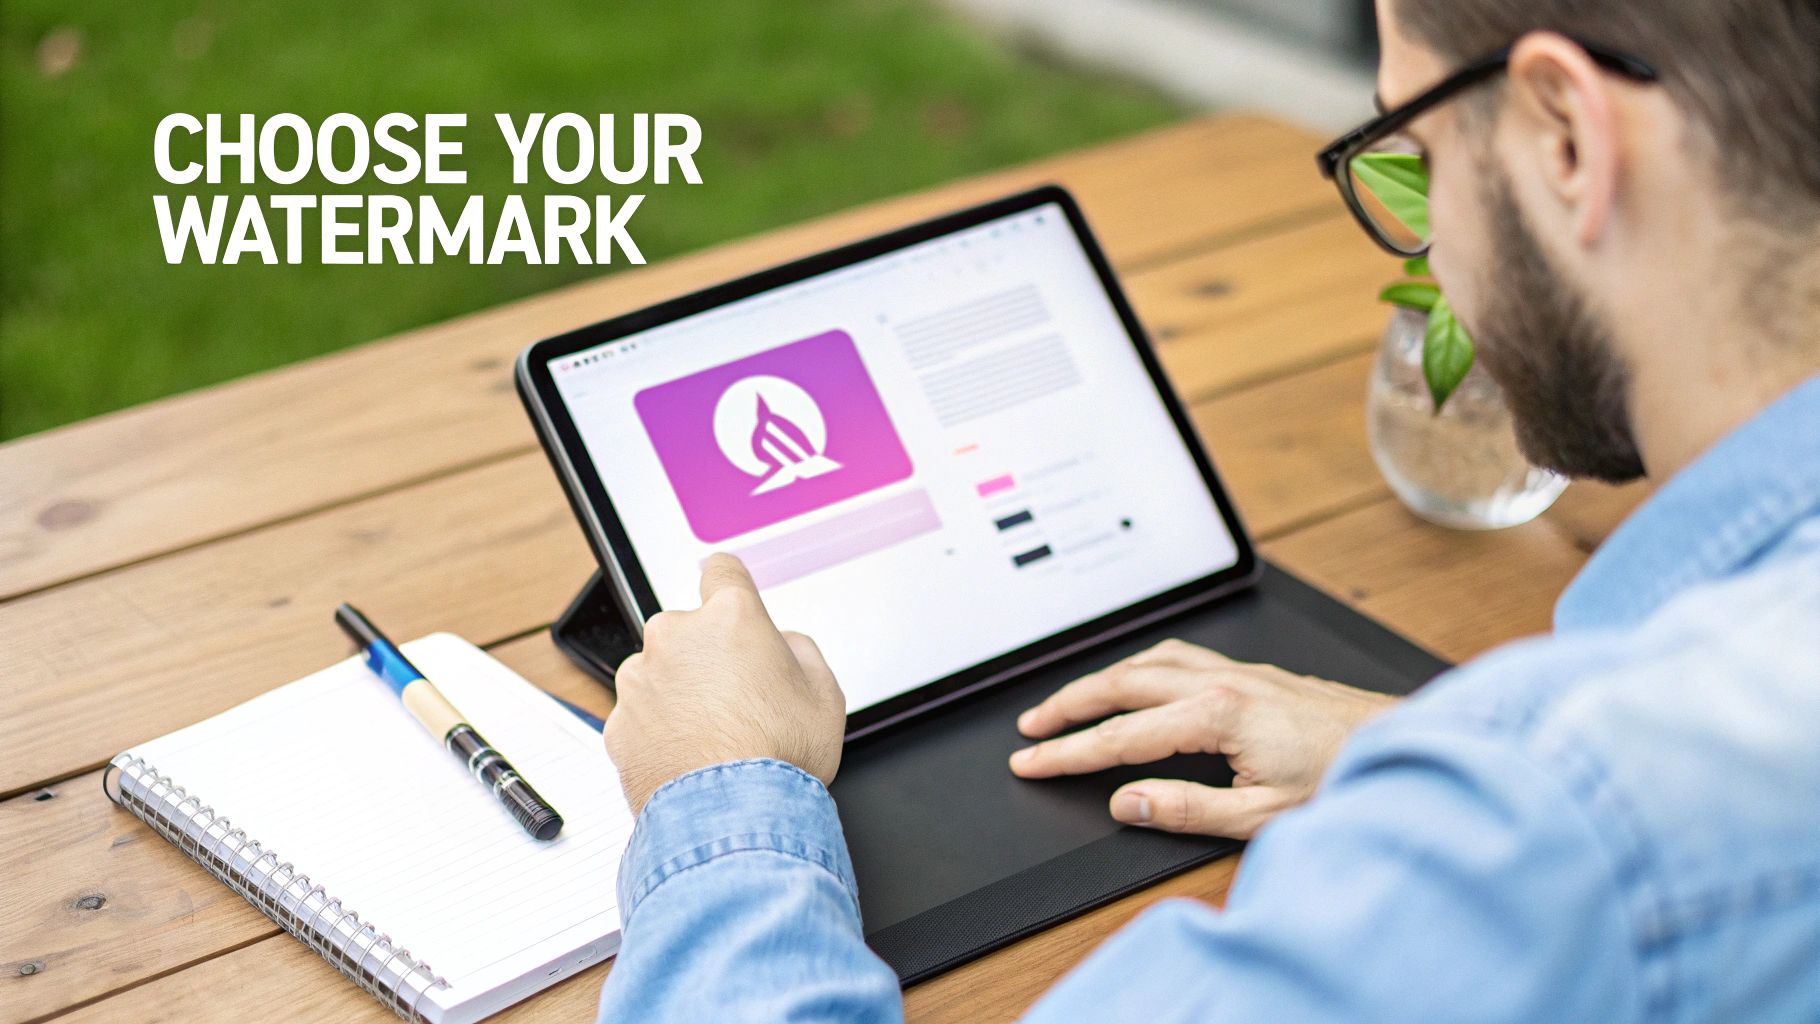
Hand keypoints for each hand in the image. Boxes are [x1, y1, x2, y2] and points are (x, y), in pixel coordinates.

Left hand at [606, 553, 846, 814]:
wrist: (731, 821)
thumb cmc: (779, 758)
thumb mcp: (825, 695)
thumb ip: (800, 652)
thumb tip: (782, 646)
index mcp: (729, 617)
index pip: (722, 570)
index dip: (730, 585)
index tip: (730, 600)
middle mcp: (676, 637)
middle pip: (690, 630)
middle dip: (708, 656)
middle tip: (738, 699)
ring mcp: (640, 679)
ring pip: (660, 674)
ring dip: (680, 694)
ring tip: (714, 738)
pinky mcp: (617, 722)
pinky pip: (640, 716)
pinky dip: (658, 731)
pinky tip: (690, 759)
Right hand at [1009, 639, 1396, 837]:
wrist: (1405, 746)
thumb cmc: (1346, 780)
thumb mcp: (1262, 815)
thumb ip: (1186, 809)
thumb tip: (1127, 803)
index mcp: (1219, 716)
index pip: (1120, 736)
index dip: (1067, 752)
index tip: (1031, 762)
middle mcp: (1224, 683)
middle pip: (1122, 682)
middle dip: (1068, 705)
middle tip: (1030, 727)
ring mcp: (1239, 672)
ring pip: (1148, 660)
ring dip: (1101, 679)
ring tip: (1068, 702)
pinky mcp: (1254, 673)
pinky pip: (1178, 656)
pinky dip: (1141, 665)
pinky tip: (1137, 677)